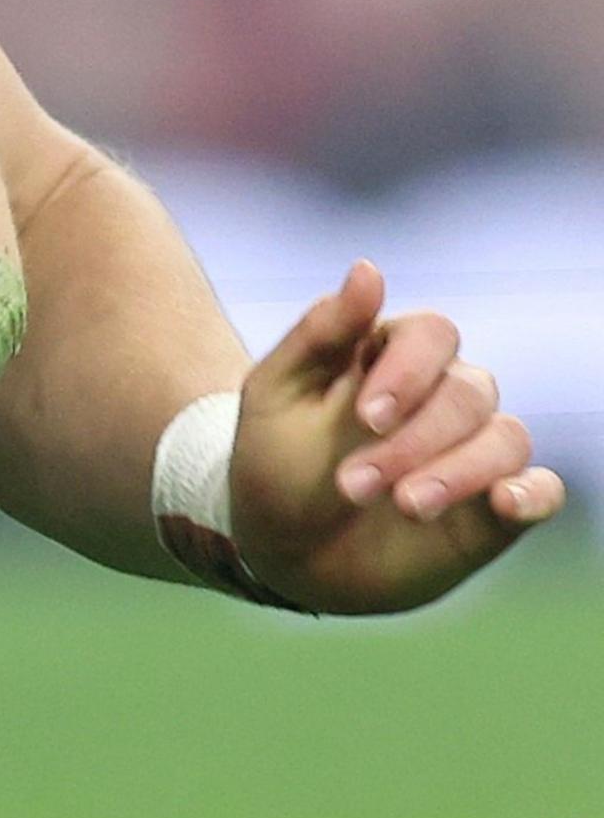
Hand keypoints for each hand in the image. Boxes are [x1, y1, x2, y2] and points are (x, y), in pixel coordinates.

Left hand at [227, 261, 565, 612]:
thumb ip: (320, 332)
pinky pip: (543, 489)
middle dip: (414, 441)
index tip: (366, 418)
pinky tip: (504, 504)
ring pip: (505, 439)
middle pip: (470, 391)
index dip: (410, 371)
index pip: (433, 334)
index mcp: (391, 357)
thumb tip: (369, 267)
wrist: (279, 549)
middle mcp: (443, 397)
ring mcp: (474, 451)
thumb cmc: (275, 462)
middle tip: (351, 485)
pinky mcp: (496, 508)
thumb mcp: (275, 395)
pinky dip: (532, 494)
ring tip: (404, 507)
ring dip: (456, 473)